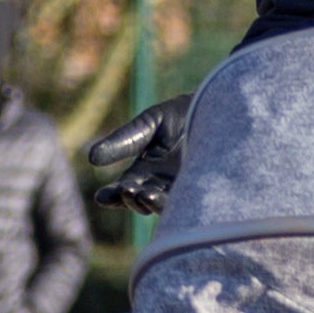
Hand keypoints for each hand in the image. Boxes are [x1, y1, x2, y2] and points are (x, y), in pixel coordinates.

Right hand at [83, 93, 192, 214]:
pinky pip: (186, 202)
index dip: (112, 196)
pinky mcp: (203, 189)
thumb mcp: (148, 124)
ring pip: (161, 205)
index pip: (124, 189)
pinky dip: (172, 202)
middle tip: (126, 190)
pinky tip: (161, 195)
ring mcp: (182, 189)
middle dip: (130, 199)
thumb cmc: (184, 114)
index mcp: (145, 171)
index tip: (101, 197)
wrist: (222, 107)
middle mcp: (161, 185)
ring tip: (143, 194)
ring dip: (150, 202)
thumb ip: (123, 140)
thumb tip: (90, 158)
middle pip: (140, 201)